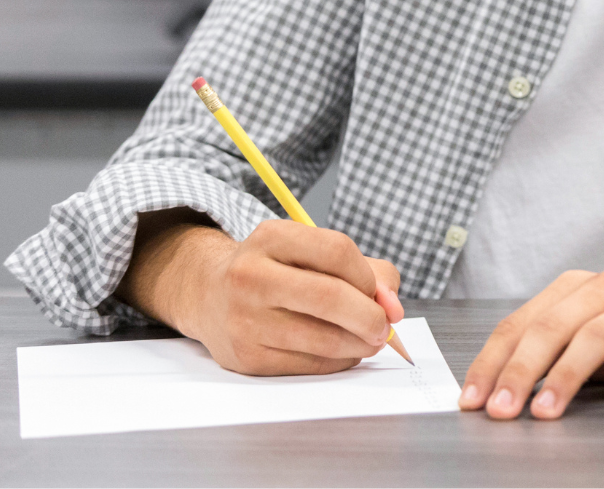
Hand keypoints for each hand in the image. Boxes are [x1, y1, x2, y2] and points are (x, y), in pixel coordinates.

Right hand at [130, 216, 403, 375]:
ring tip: (368, 341)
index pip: (337, 251)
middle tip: (385, 327)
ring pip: (322, 338)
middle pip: (330, 297)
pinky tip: (340, 352)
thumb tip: (393, 308)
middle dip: (371, 317)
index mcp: (270, 238)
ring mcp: (243, 319)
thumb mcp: (313, 252)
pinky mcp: (244, 357)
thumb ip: (368, 271)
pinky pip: (307, 364)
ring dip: (359, 345)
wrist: (209, 295)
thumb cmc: (279, 271)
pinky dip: (337, 361)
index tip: (379, 294)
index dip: (368, 277)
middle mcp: (250, 276)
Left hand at [461, 269, 603, 421]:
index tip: (472, 400)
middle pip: (553, 327)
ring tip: (545, 414)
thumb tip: (499, 394)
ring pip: (598, 337)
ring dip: (567, 376)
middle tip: (500, 411)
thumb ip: (553, 354)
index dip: (492, 362)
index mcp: (577, 289)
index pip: (522, 323)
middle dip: (520, 371)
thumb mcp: (592, 333)